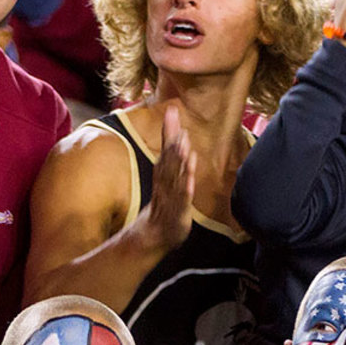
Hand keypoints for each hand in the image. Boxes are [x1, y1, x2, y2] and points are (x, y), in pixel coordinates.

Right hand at [142, 104, 194, 252]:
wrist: (155, 234)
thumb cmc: (164, 204)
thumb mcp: (168, 178)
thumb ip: (172, 156)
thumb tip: (179, 132)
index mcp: (163, 173)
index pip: (166, 148)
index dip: (169, 129)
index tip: (172, 110)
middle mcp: (165, 182)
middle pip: (168, 158)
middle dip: (173, 140)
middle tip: (176, 121)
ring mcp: (171, 197)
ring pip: (174, 177)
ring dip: (179, 161)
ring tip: (184, 144)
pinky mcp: (178, 213)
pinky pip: (182, 200)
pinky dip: (185, 189)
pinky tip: (190, 181)